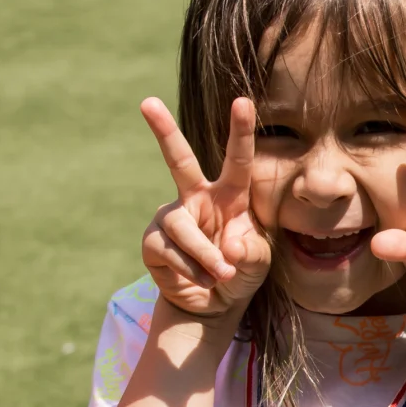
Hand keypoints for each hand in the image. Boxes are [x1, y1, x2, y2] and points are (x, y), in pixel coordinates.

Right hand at [139, 96, 271, 319]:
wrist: (214, 305)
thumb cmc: (240, 273)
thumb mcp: (258, 263)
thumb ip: (252, 252)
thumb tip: (229, 244)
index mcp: (229, 196)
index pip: (237, 161)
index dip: (240, 132)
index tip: (243, 101)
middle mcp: (196, 199)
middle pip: (178, 160)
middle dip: (164, 131)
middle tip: (148, 102)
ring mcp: (172, 218)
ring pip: (183, 227)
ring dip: (206, 255)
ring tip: (222, 275)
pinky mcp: (153, 242)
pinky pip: (171, 252)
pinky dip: (193, 271)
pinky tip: (204, 281)